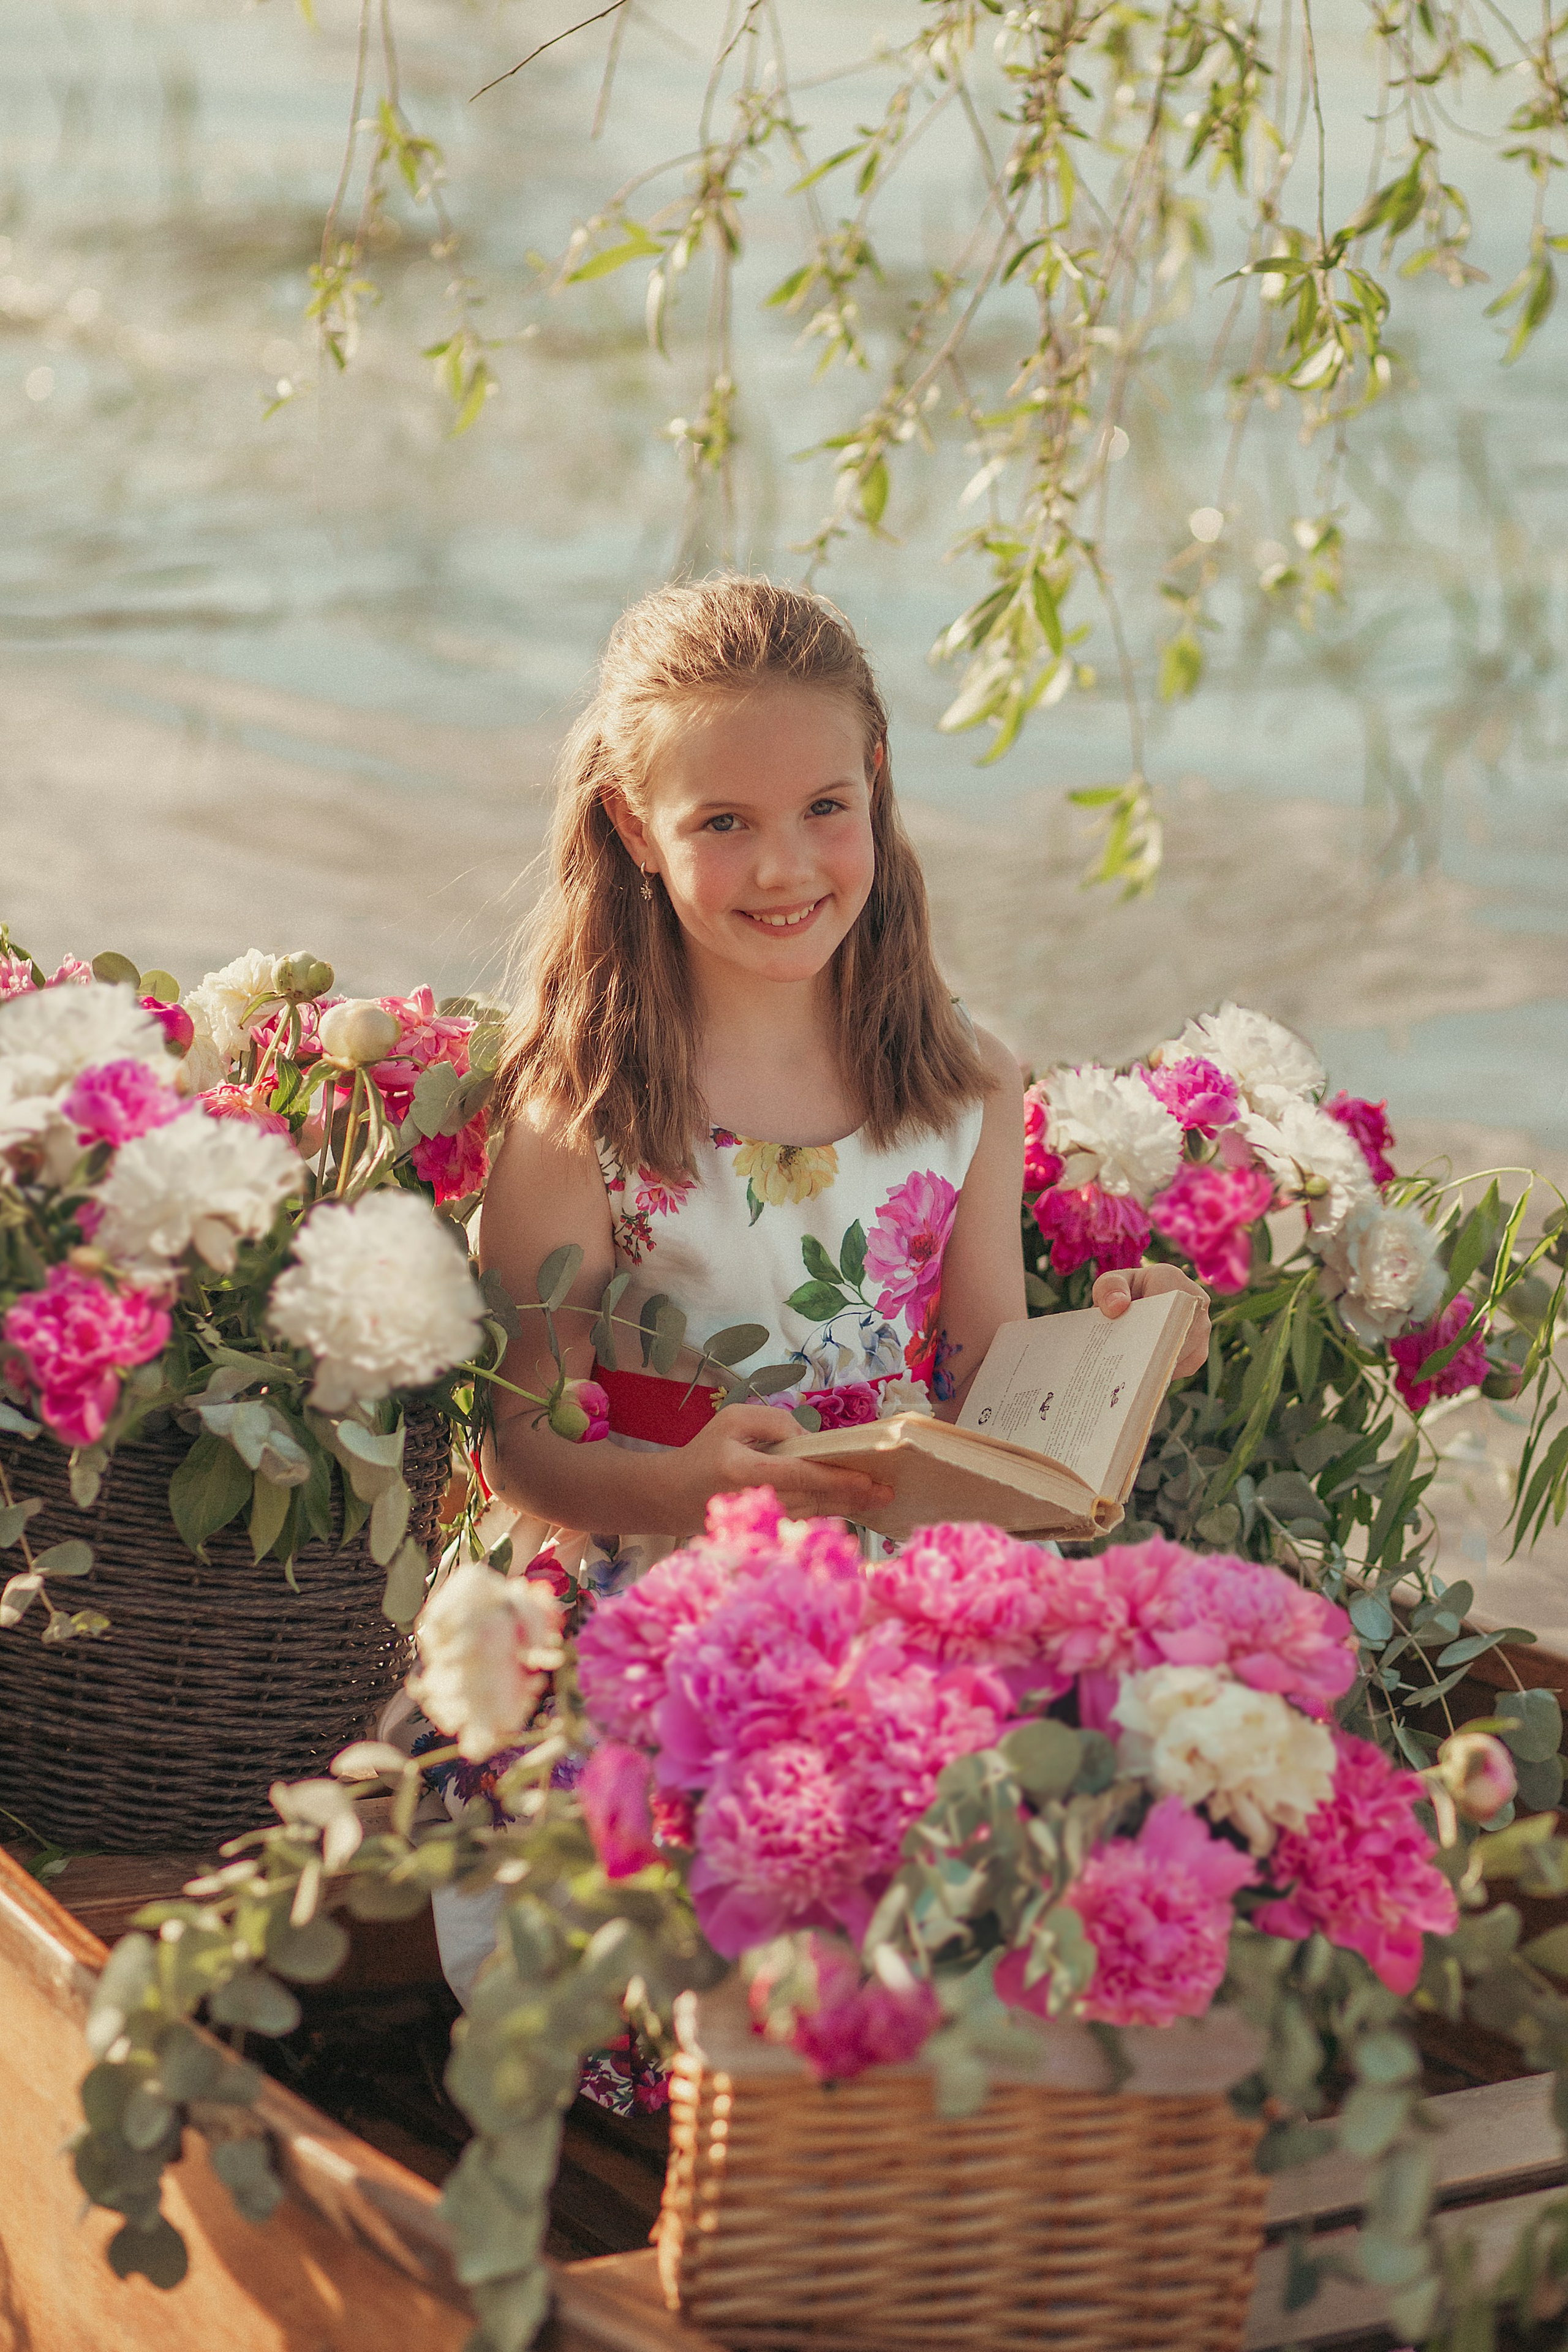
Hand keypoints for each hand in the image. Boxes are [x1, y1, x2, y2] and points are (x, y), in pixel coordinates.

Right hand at [657, 1402, 895, 1535]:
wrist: (671, 1496)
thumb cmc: (704, 1452)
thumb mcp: (732, 1419)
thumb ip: (774, 1423)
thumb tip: (811, 1442)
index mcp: (742, 1471)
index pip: (799, 1476)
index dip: (835, 1479)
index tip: (867, 1479)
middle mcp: (753, 1502)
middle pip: (813, 1500)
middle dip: (852, 1496)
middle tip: (887, 1492)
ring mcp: (757, 1523)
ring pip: (812, 1514)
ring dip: (846, 1507)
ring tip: (877, 1498)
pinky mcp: (762, 1532)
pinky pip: (802, 1521)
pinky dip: (829, 1514)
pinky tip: (851, 1508)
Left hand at [1092, 1262, 1210, 1378]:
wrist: (1135, 1304)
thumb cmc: (1121, 1293)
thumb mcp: (1108, 1284)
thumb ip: (1108, 1288)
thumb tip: (1118, 1306)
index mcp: (1172, 1278)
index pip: (1168, 1305)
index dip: (1153, 1326)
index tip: (1133, 1343)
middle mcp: (1196, 1301)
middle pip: (1178, 1332)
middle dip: (1155, 1350)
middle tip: (1131, 1368)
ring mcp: (1202, 1327)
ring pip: (1184, 1352)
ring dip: (1160, 1364)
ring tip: (1135, 1375)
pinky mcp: (1200, 1349)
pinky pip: (1186, 1366)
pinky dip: (1165, 1373)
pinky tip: (1145, 1377)